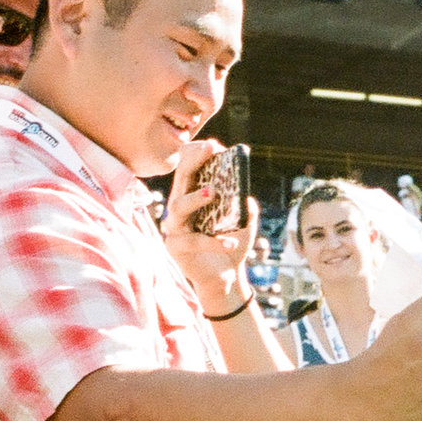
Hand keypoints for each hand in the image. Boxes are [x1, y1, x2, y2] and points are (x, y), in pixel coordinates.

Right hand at [161, 140, 254, 300]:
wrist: (226, 275)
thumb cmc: (231, 242)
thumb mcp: (244, 221)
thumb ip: (246, 206)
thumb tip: (246, 196)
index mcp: (194, 194)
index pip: (189, 168)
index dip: (197, 154)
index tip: (213, 145)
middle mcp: (180, 207)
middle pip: (181, 179)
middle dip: (193, 162)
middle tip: (209, 150)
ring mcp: (175, 226)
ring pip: (178, 207)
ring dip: (195, 198)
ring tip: (213, 193)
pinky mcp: (175, 247)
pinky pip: (193, 241)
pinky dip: (214, 241)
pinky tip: (231, 242)